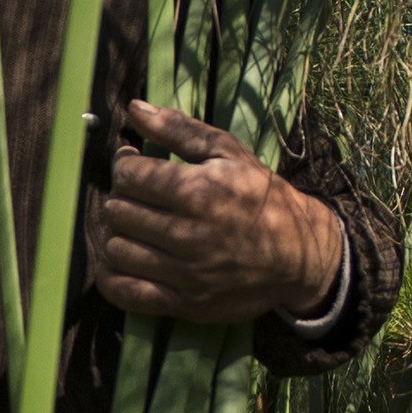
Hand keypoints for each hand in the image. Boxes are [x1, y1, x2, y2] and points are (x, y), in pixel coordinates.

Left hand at [85, 100, 345, 326]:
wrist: (299, 255)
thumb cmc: (262, 196)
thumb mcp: (229, 153)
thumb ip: (178, 129)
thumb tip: (133, 108)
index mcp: (198, 191)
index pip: (128, 176)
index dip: (124, 166)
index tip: (133, 165)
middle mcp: (188, 234)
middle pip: (117, 211)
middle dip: (121, 198)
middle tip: (136, 196)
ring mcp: (185, 274)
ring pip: (116, 249)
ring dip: (117, 234)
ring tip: (133, 225)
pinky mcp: (185, 304)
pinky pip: (127, 294)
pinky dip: (112, 278)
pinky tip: (120, 262)